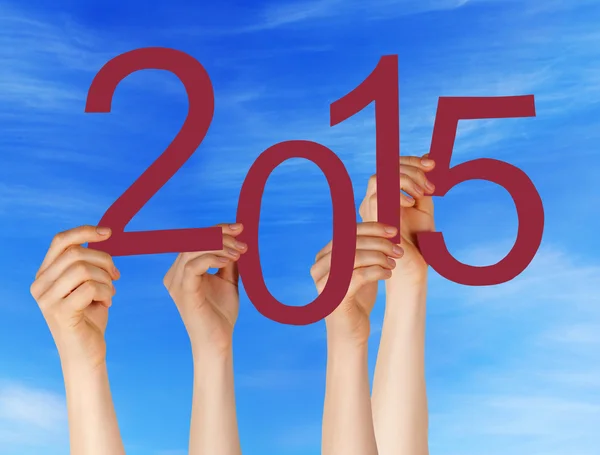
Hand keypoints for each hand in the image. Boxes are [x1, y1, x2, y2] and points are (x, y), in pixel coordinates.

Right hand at [30, 225, 119, 368]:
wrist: (86, 354)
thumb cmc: (89, 318)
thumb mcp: (88, 285)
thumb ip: (88, 263)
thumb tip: (102, 234)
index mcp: (45, 275)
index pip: (60, 241)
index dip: (85, 231)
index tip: (108, 232)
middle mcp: (40, 285)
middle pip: (76, 253)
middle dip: (104, 260)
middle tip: (115, 275)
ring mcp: (47, 299)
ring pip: (83, 269)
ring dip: (105, 278)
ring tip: (109, 292)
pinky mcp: (60, 312)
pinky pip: (90, 288)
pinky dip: (106, 292)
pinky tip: (106, 303)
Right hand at [163, 223, 246, 353]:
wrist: (219, 340)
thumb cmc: (221, 314)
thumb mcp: (227, 280)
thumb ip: (227, 260)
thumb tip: (235, 239)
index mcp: (182, 270)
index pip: (196, 240)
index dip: (218, 230)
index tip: (240, 228)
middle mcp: (174, 274)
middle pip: (194, 241)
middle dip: (221, 236)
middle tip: (242, 242)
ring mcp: (176, 282)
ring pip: (193, 249)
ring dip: (220, 246)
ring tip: (239, 253)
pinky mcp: (184, 291)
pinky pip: (193, 266)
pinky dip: (212, 258)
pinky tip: (228, 261)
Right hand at [310, 222, 402, 344]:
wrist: (351, 332)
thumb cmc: (357, 298)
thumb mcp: (361, 268)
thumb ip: (365, 250)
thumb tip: (385, 231)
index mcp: (324, 256)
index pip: (347, 232)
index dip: (371, 228)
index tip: (393, 230)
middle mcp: (319, 267)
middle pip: (350, 242)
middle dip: (379, 243)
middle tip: (398, 250)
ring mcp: (324, 282)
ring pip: (354, 256)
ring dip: (379, 257)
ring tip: (393, 264)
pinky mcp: (334, 296)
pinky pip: (358, 276)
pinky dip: (377, 271)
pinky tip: (388, 274)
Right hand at [359, 154, 435, 283]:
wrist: (410, 271)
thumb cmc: (416, 246)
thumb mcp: (423, 211)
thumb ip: (423, 189)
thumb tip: (429, 161)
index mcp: (383, 198)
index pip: (391, 169)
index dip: (411, 161)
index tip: (432, 164)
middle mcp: (372, 203)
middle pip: (383, 171)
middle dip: (410, 170)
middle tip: (429, 184)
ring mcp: (369, 212)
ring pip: (379, 182)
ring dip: (404, 181)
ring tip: (421, 194)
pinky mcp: (370, 222)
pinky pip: (378, 198)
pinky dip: (396, 197)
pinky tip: (411, 204)